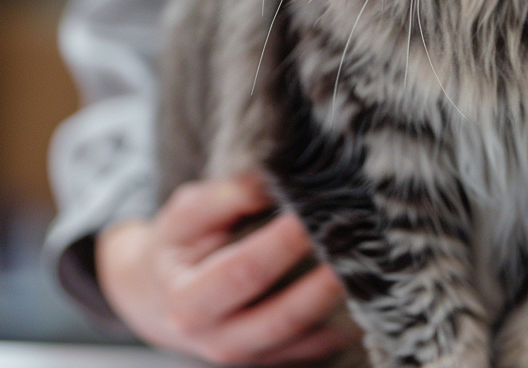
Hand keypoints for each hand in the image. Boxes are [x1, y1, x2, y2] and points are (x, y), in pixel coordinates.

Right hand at [96, 175, 356, 364]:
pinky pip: (314, 349)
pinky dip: (341, 324)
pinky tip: (366, 292)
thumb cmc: (178, 245)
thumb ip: (228, 197)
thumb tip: (275, 178)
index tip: (313, 212)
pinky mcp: (270, 360)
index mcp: (187, 300)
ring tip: (369, 265)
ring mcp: (246, 356)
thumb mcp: (187, 215)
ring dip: (339, 303)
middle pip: (281, 316)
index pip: (244, 272)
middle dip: (323, 282)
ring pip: (303, 337)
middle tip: (357, 242)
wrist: (159, 295)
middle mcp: (216, 339)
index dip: (282, 244)